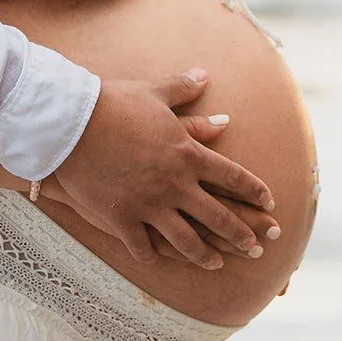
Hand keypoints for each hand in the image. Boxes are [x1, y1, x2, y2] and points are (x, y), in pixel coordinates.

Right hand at [55, 71, 274, 268]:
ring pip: (187, 240)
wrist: (73, 122)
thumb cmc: (114, 103)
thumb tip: (203, 75)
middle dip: (242, 234)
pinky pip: (143, 245)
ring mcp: (150, 204)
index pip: (233, 177)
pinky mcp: (123, 217)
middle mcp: (176, 184)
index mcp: (188, 154)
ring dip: (205, 255)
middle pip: (218, 216)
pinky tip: (158, 260)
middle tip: (257, 249)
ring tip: (217, 264)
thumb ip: (182, 89)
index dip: (254, 191)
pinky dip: (152, 255)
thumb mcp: (153, 93)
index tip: (268, 202)